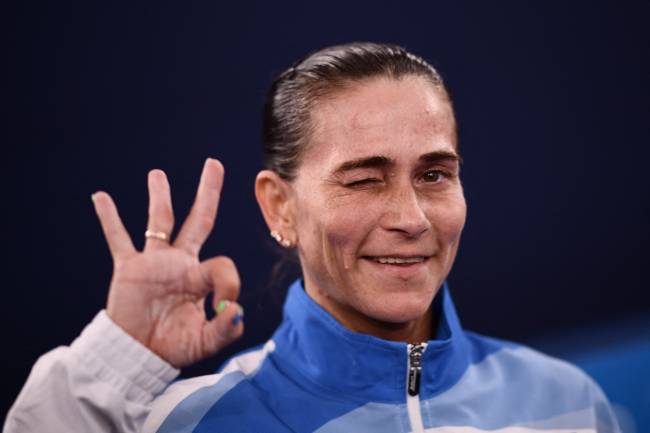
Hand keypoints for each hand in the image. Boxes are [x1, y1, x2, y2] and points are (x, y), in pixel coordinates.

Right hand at [91, 158, 242, 367]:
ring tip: (157, 174)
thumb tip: (237, 310)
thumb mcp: (204, 342)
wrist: (137, 355)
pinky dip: (109, 219)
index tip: (226, 307)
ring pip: (158, 221)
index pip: (223, 265)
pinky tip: (100, 197)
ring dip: (159, 197)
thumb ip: (224, 330)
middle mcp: (180, 262)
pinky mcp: (129, 268)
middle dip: (207, 192)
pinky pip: (118, 239)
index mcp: (201, 278)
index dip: (230, 284)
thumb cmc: (172, 347)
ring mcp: (154, 262)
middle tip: (213, 164)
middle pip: (198, 220)